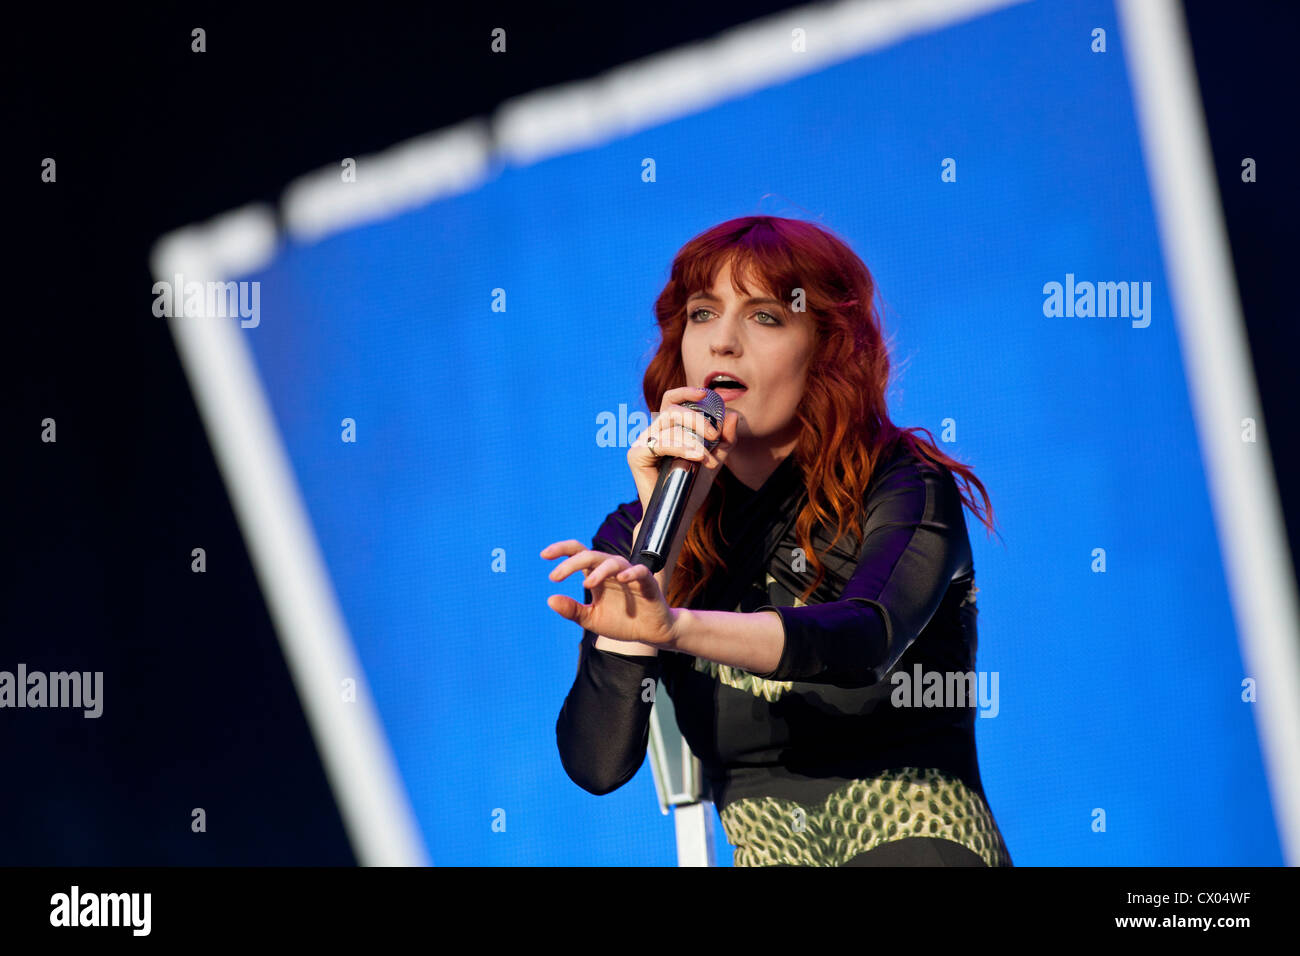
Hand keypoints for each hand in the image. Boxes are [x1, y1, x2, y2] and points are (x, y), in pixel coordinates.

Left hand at [541, 540, 679, 645]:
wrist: (650, 632)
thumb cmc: (621, 622)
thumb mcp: (591, 619)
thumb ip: (572, 610)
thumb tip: (549, 599)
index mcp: (596, 575)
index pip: (577, 553)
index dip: (561, 550)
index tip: (543, 555)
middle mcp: (611, 571)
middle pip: (590, 555)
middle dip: (571, 563)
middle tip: (555, 576)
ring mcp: (629, 575)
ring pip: (612, 562)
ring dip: (599, 570)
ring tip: (586, 584)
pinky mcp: (647, 582)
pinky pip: (639, 572)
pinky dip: (631, 573)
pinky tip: (622, 579)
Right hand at [628, 386, 739, 528]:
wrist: (679, 515)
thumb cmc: (692, 487)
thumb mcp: (715, 459)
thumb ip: (726, 439)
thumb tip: (733, 415)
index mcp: (667, 430)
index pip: (673, 400)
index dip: (687, 392)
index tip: (707, 394)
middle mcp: (653, 433)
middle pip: (672, 408)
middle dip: (697, 418)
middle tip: (715, 434)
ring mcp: (642, 443)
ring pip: (667, 422)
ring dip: (692, 436)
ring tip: (706, 456)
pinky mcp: (636, 456)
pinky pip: (660, 442)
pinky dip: (680, 447)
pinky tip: (696, 456)